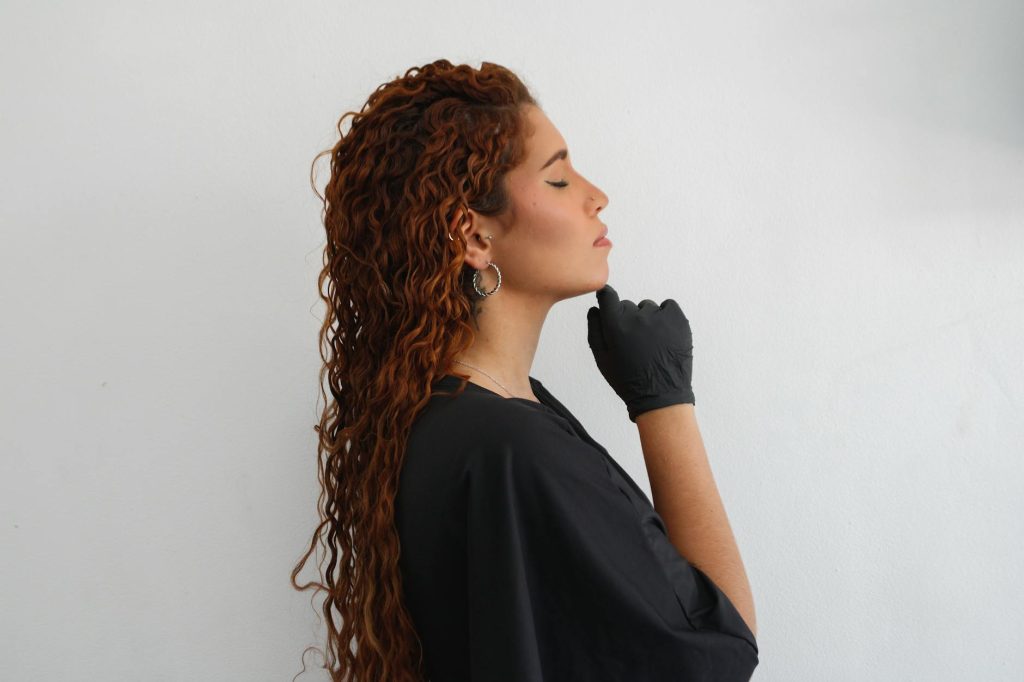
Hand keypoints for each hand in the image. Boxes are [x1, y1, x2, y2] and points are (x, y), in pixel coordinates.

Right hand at [586, 284, 694, 421]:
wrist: (661, 395)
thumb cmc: (628, 379)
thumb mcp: (602, 359)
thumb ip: (595, 330)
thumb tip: (595, 308)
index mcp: (615, 325)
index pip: (608, 295)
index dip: (607, 298)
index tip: (608, 302)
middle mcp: (636, 316)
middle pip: (627, 305)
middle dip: (627, 318)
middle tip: (634, 342)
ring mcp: (659, 317)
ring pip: (648, 308)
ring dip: (647, 319)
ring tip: (651, 343)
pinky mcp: (678, 319)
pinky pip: (668, 306)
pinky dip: (666, 316)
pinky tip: (664, 335)